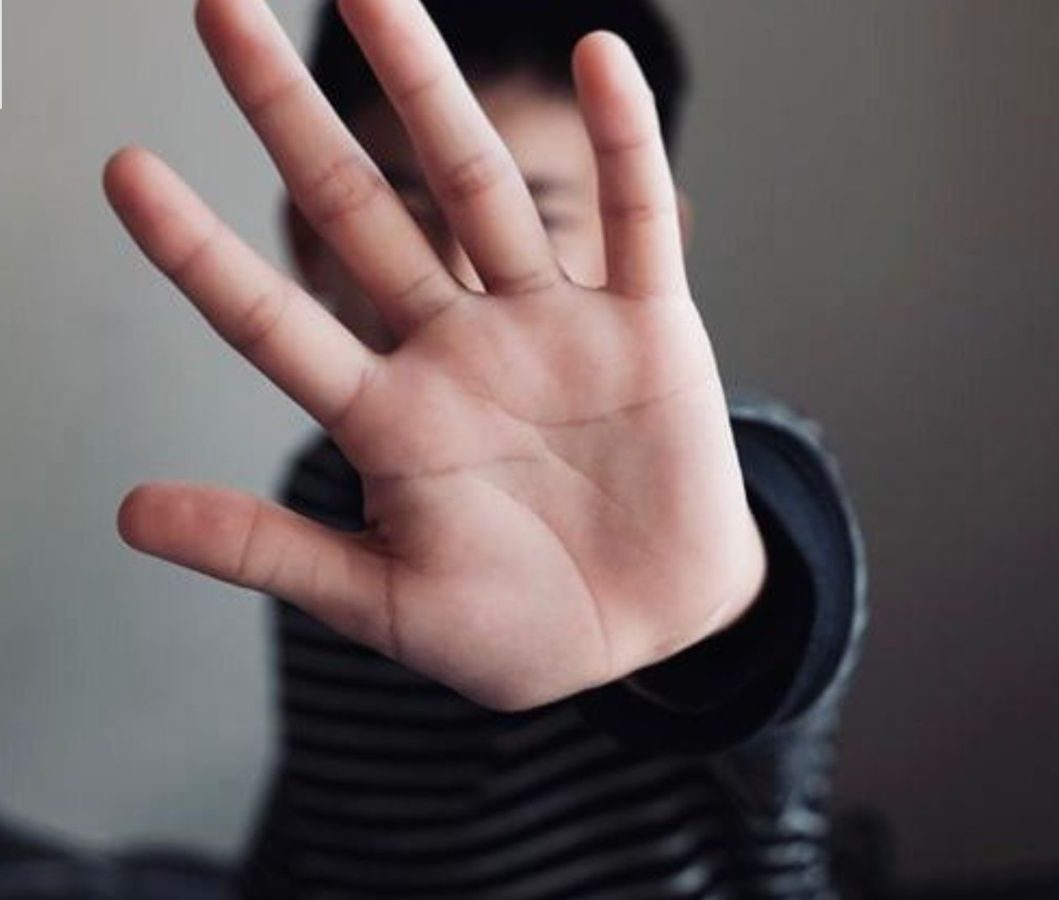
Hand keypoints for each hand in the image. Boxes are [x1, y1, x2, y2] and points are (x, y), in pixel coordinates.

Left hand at [103, 0, 765, 711]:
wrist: (653, 635)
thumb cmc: (520, 631)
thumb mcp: (389, 604)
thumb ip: (274, 551)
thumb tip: (129, 514)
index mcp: (393, 419)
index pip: (276, 321)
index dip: (200, 254)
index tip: (124, 172)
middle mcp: (461, 351)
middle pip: (363, 214)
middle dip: (290, 118)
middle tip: (215, 11)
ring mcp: (554, 328)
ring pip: (482, 189)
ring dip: (431, 91)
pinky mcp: (649, 328)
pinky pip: (638, 220)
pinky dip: (625, 145)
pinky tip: (596, 60)